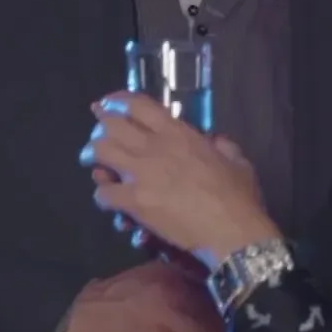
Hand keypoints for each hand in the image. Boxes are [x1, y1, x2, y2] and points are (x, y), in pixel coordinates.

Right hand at [62, 261, 224, 331]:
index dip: (239, 312)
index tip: (260, 328)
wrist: (77, 318)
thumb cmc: (113, 301)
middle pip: (218, 317)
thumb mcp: (149, 279)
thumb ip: (180, 284)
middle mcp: (175, 291)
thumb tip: (216, 299)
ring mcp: (164, 316)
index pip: (217, 291)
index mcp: (175, 274)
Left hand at [82, 93, 279, 262]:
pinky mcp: (134, 201)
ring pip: (100, 152)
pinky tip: (110, 199)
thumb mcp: (237, 161)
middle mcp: (154, 146)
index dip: (116, 101)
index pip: (137, 105)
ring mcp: (141, 173)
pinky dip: (103, 194)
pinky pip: (103, 193)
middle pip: (111, 124)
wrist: (231, 230)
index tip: (108, 105)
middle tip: (99, 137)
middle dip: (100, 128)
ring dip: (93, 157)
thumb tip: (216, 140)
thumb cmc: (238, 196)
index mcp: (177, 132)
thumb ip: (222, 146)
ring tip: (95, 164)